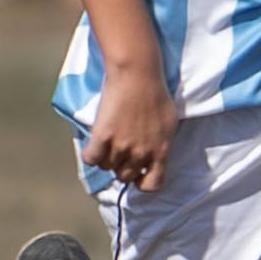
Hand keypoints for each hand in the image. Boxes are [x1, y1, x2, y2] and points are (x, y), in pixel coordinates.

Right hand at [83, 64, 179, 190]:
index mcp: (161, 151)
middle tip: (120, 148)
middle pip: (125, 176)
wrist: (137, 74)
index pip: (152, 185)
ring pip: (107, 167)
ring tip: (109, 140)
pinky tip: (95, 143)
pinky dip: (91, 153)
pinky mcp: (103, 137)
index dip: (143, 182)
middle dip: (122, 166)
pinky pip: (91, 159)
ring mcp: (121, 146)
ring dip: (106, 157)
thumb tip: (157, 156)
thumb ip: (163, 143)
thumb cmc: (156, 93)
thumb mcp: (169, 123)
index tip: (138, 174)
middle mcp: (141, 153)